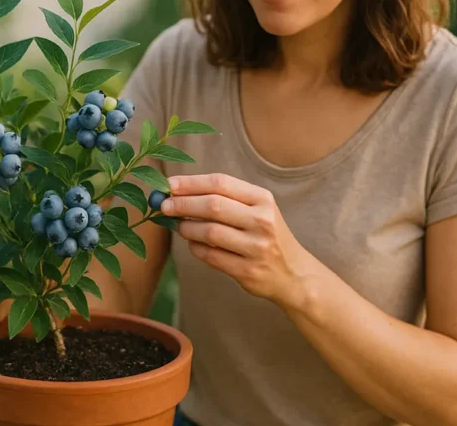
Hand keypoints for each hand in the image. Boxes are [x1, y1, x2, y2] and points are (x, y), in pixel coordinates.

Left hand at [160, 173, 315, 310]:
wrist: (293, 273)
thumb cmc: (267, 235)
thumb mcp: (258, 210)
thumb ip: (225, 199)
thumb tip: (178, 192)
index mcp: (263, 199)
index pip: (221, 183)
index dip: (191, 183)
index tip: (169, 184)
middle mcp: (262, 221)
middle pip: (213, 206)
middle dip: (183, 204)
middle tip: (163, 205)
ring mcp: (256, 247)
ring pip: (209, 232)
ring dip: (187, 228)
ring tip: (179, 226)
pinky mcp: (247, 271)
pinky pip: (210, 256)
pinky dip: (195, 248)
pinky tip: (193, 244)